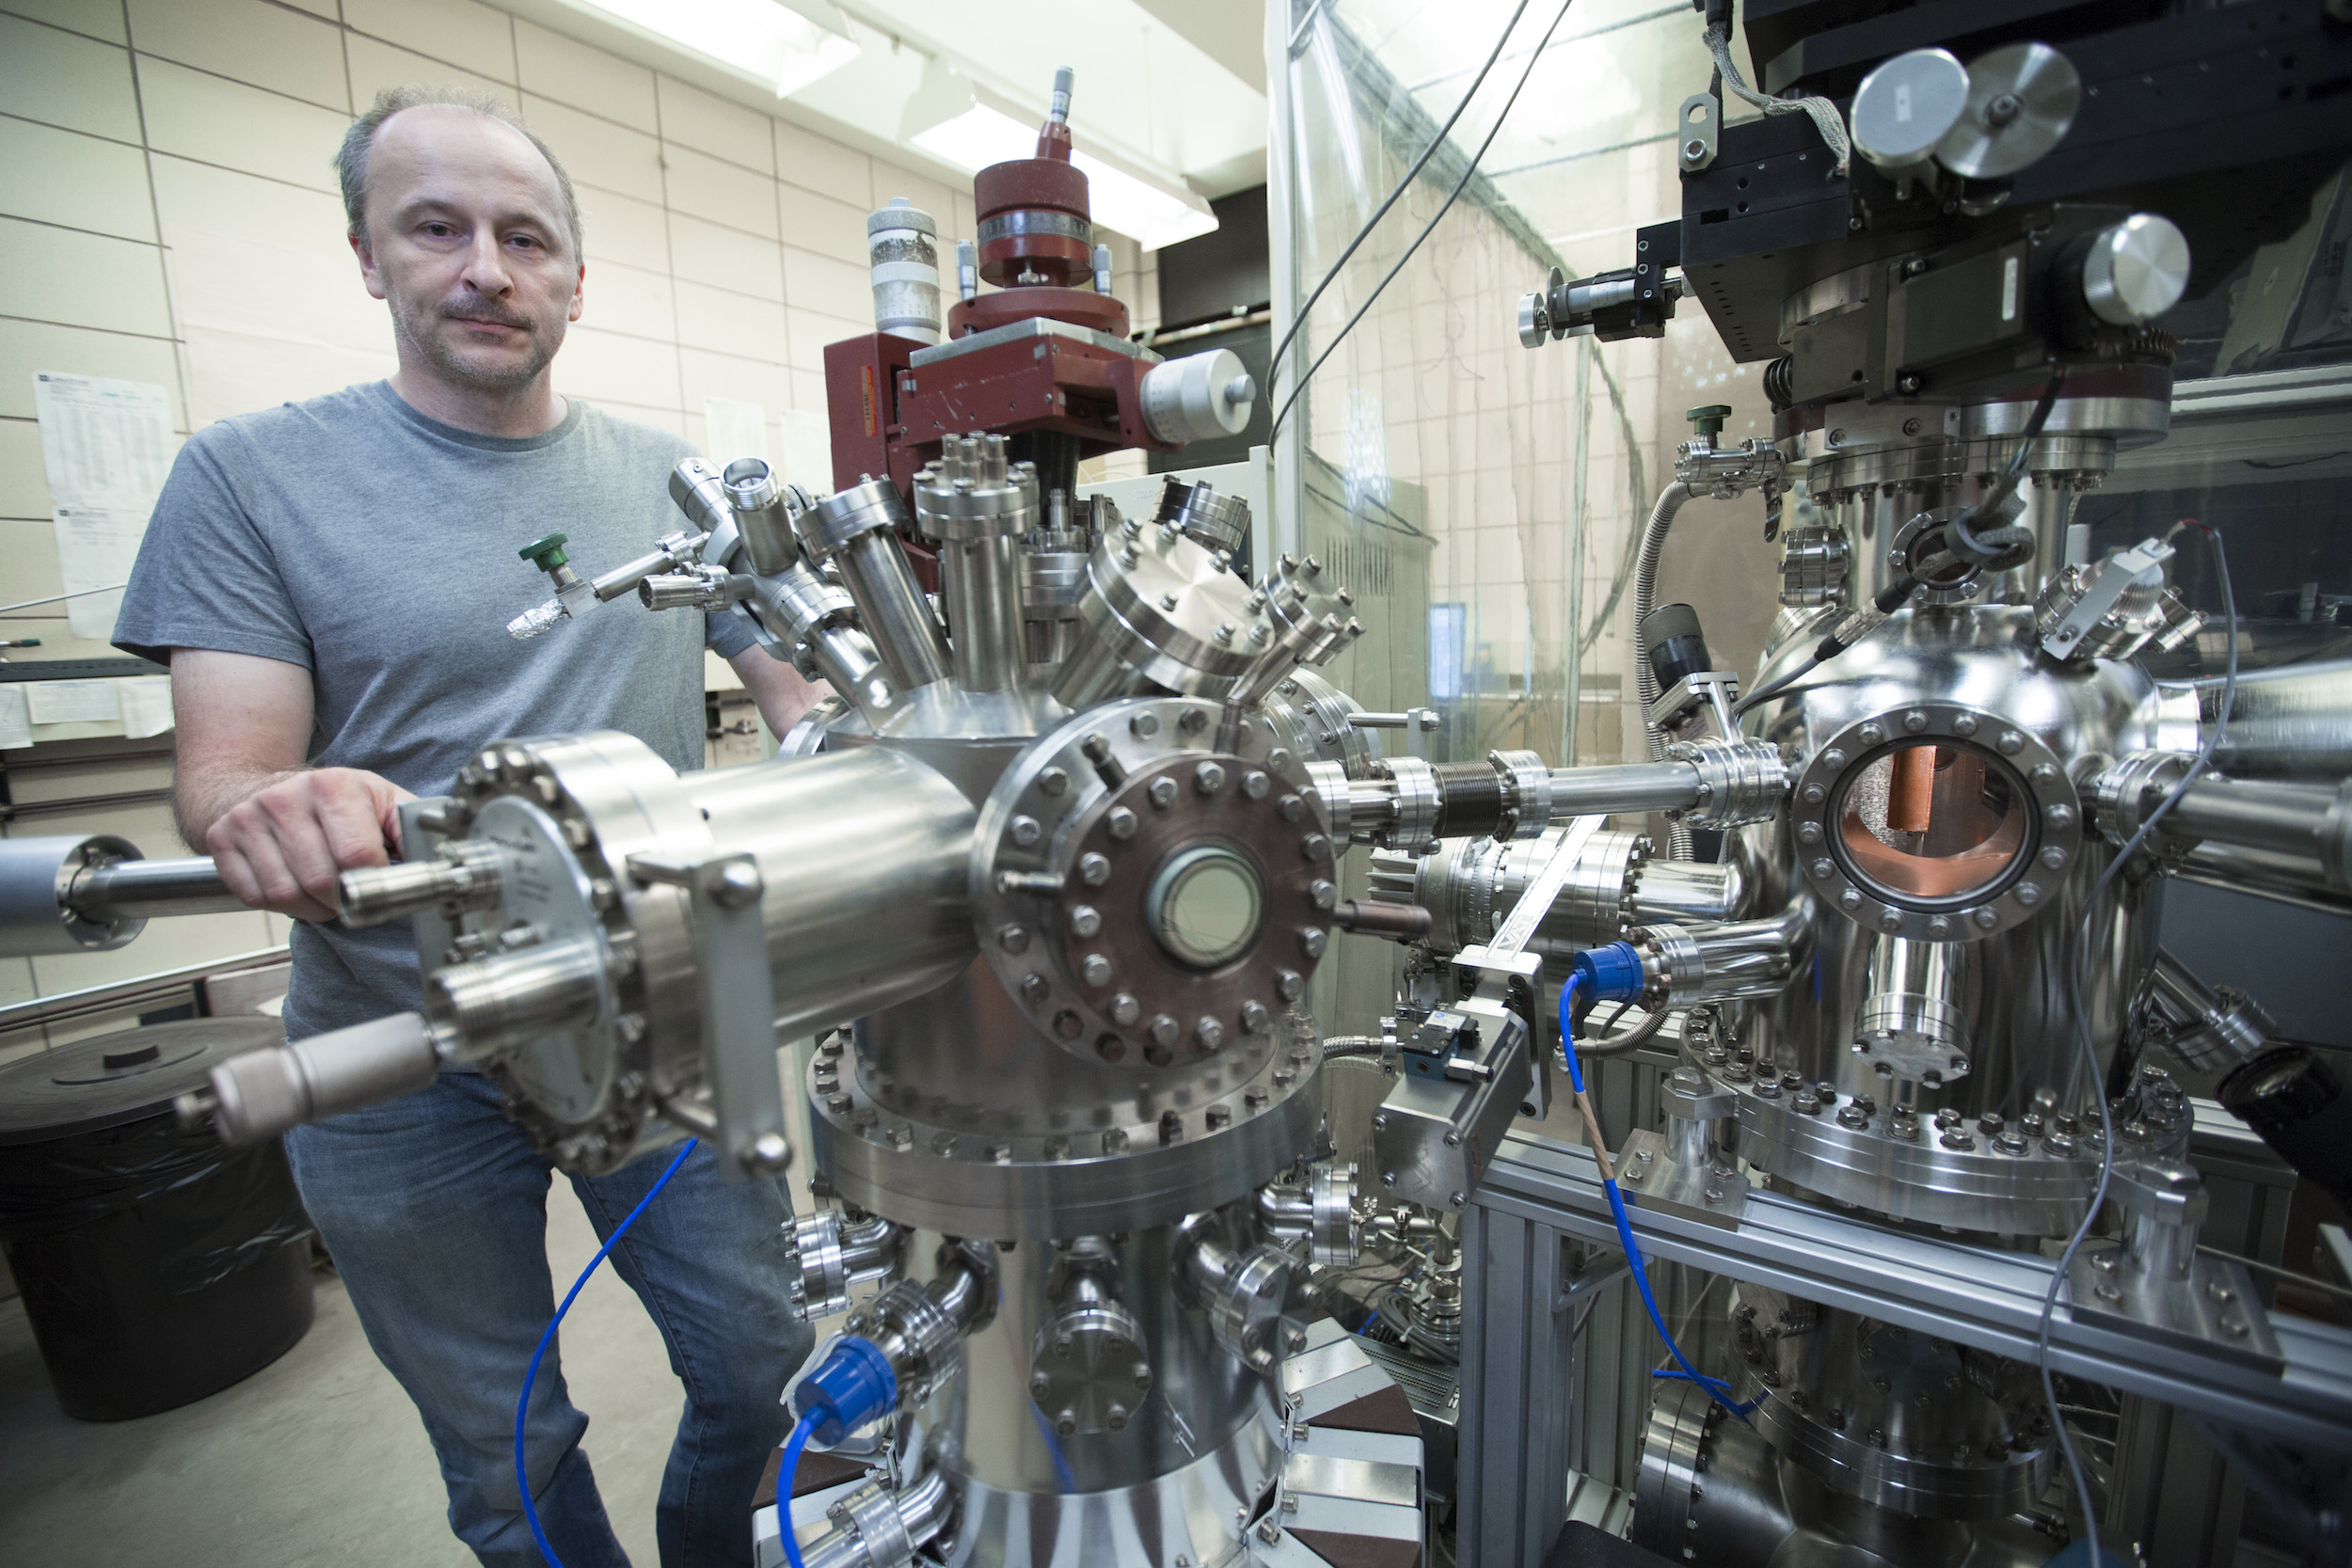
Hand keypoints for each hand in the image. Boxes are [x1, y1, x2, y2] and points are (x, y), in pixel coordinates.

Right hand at [205, 767, 414, 921]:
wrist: (260, 784)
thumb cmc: (332, 800)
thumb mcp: (380, 800)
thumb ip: (410, 828)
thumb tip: (442, 860)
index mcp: (333, 786)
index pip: (357, 856)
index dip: (372, 883)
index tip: (378, 887)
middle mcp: (285, 798)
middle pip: (321, 880)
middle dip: (342, 900)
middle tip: (349, 895)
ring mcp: (248, 817)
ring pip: (285, 894)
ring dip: (311, 907)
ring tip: (323, 893)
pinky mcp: (221, 838)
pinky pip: (254, 896)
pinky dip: (279, 905)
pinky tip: (293, 886)